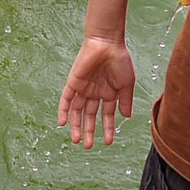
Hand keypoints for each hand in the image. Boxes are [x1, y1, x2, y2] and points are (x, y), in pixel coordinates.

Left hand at [58, 35, 134, 150]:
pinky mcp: (73, 83)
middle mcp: (94, 93)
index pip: (106, 115)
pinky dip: (63, 111)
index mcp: (108, 93)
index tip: (108, 142)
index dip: (107, 129)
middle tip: (88, 146)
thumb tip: (126, 117)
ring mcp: (83, 88)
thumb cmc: (120, 60)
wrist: (107, 43)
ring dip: (76, 125)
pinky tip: (63, 123)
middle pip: (89, 116)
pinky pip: (66, 99)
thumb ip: (126, 101)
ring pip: (77, 111)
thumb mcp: (127, 84)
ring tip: (76, 140)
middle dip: (89, 131)